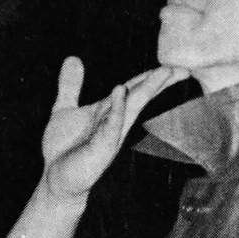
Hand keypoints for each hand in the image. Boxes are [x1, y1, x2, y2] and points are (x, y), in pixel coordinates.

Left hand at [42, 57, 185, 199]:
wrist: (55, 180)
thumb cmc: (63, 149)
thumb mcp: (64, 110)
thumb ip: (70, 86)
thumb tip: (72, 58)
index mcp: (108, 112)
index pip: (133, 90)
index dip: (150, 76)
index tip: (172, 66)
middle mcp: (114, 123)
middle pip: (139, 97)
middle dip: (159, 82)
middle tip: (183, 68)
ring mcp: (109, 136)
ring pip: (131, 109)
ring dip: (146, 90)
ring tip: (163, 72)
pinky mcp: (99, 149)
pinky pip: (110, 127)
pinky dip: (116, 109)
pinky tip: (120, 90)